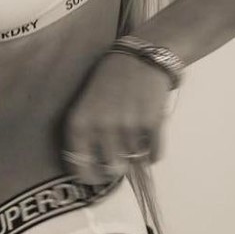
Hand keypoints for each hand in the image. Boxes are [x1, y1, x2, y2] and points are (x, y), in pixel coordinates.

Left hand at [60, 49, 171, 184]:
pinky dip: (153, 152)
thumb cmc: (108, 78)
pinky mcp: (152, 124)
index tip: (97, 178)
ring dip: (135, 155)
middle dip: (116, 167)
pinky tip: (149, 137)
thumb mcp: (85, 103)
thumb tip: (95, 166)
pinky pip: (154, 155)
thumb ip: (87, 134)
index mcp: (80, 123)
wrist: (141, 56)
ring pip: (134, 162)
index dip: (90, 177)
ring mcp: (128, 127)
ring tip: (135, 136)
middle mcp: (102, 128)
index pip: (81, 167)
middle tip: (120, 157)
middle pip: (112, 169)